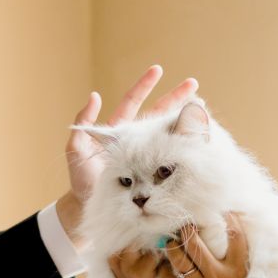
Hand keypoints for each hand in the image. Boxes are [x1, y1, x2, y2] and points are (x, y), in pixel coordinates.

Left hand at [56, 66, 199, 241]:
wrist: (87, 207)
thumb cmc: (80, 179)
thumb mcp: (76, 149)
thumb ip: (82, 124)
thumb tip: (95, 96)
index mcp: (119, 131)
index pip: (133, 102)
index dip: (145, 86)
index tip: (158, 70)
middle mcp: (135, 141)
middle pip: (157, 115)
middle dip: (174, 98)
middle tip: (193, 84)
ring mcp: (146, 157)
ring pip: (167, 134)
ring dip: (183, 121)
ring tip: (201, 109)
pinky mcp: (152, 173)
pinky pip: (168, 159)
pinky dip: (182, 149)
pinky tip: (195, 142)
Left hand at [159, 213, 249, 277]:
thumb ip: (243, 260)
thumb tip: (239, 232)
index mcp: (239, 272)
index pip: (235, 237)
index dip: (230, 220)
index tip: (223, 212)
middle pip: (196, 244)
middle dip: (186, 229)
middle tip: (183, 224)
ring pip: (179, 260)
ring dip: (172, 247)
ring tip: (171, 242)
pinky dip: (165, 271)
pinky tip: (166, 266)